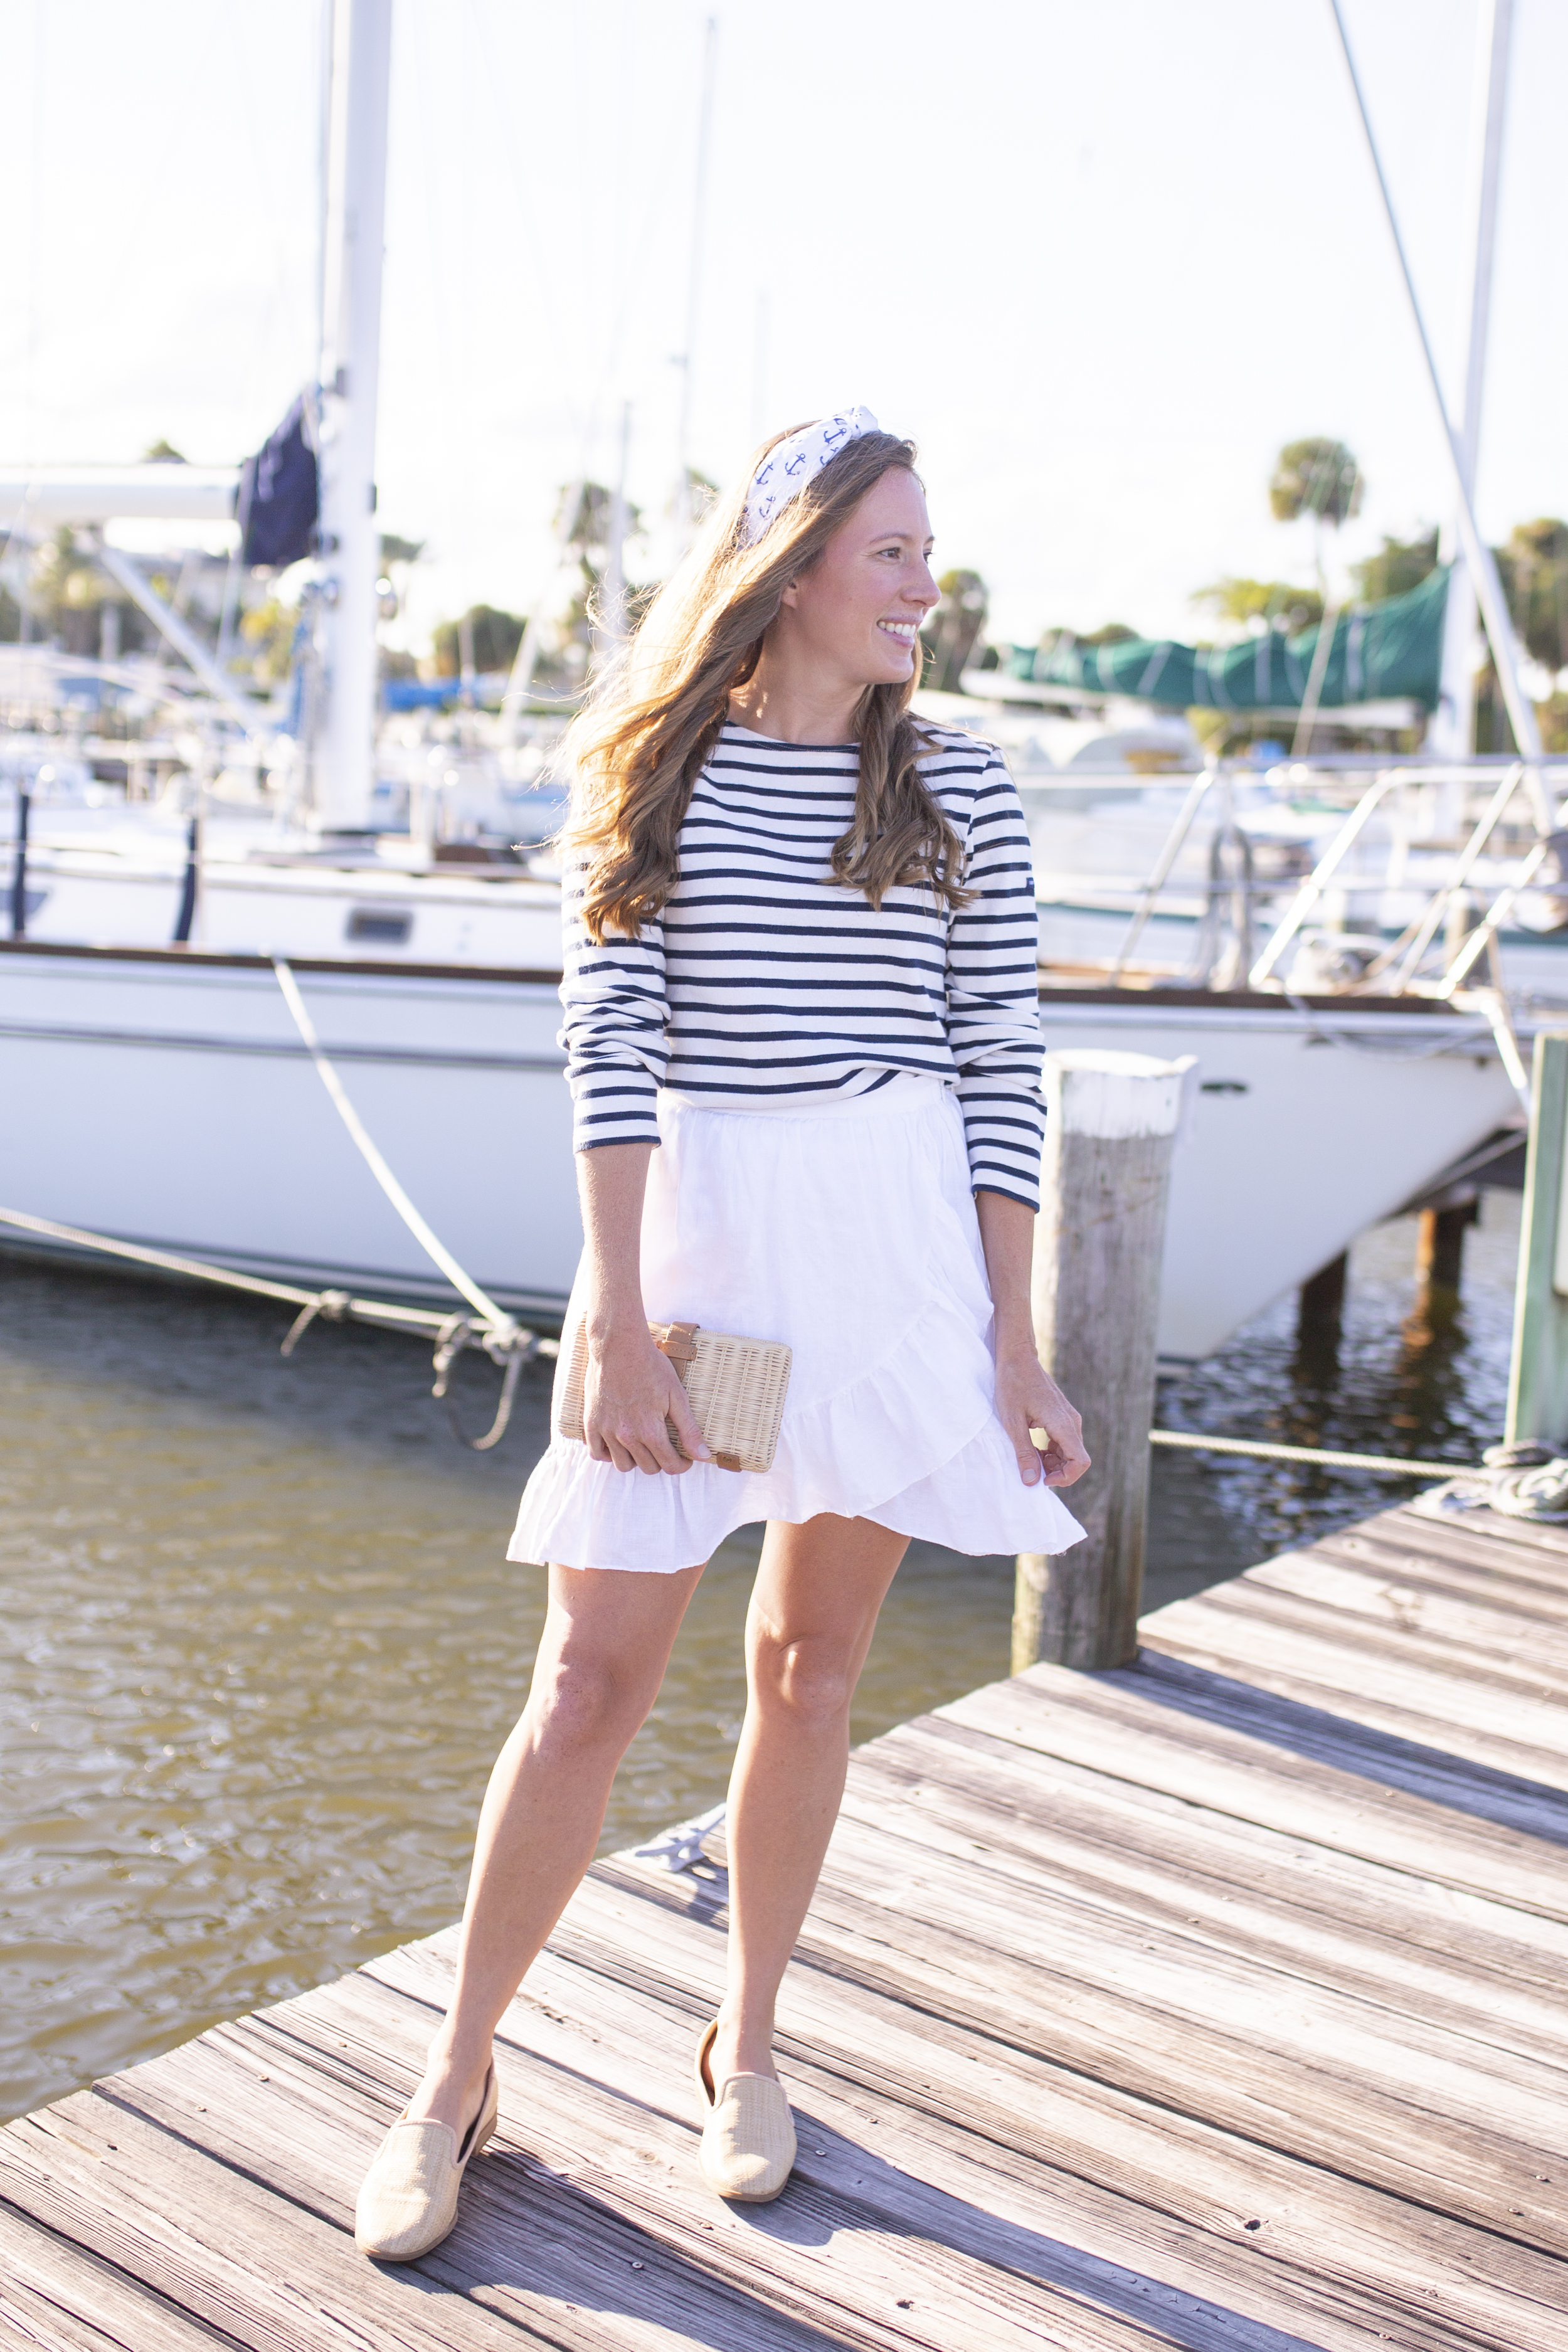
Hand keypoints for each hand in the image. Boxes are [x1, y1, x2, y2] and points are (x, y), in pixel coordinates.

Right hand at [585, 1319, 712, 1474]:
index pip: (669, 1465)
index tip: (685, 1459)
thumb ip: (689, 1429)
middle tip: (666, 1446)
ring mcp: (606, 1431)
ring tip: (644, 1446)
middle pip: (648, 1467)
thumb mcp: (676, 1396)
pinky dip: (609, 1454)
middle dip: (662, 1461)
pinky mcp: (591, 1423)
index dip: (681, 1465)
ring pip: (623, 1465)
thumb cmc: (651, 1367)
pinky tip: (619, 1444)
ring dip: (636, 1460)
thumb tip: (703, 1455)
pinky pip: (597, 1453)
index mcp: (650, 1430)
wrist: (619, 1346)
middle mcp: (626, 1436)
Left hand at [995, 1343, 1089, 1487]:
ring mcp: (1069, 1418)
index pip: (1080, 1461)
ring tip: (1029, 1459)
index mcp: (1062, 1423)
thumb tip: (1031, 1481)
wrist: (1017, 1357)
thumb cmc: (1012, 1385)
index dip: (1065, 1477)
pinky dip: (1051, 1452)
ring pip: (1071, 1452)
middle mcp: (1071, 1421)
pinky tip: (1032, 1449)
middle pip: (1077, 1459)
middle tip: (1031, 1471)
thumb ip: (1023, 1452)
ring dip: (1053, 1463)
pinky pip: (1065, 1442)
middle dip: (1057, 1472)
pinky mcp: (1062, 1416)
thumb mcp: (1012, 1422)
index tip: (1043, 1479)